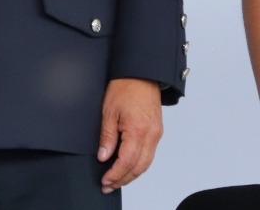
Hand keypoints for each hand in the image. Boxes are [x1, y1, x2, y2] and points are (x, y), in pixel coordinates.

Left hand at [97, 77, 162, 193]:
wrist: (141, 75)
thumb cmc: (124, 88)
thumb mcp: (108, 111)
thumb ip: (107, 136)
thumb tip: (103, 156)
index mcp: (138, 130)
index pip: (127, 161)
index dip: (115, 174)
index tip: (105, 181)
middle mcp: (151, 136)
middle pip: (138, 167)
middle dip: (123, 179)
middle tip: (108, 186)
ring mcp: (156, 135)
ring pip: (146, 163)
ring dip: (131, 174)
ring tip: (116, 180)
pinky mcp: (157, 132)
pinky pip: (149, 155)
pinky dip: (138, 165)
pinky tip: (128, 167)